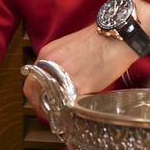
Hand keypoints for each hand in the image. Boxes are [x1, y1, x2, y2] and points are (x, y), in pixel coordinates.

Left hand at [26, 0, 149, 112]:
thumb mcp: (68, 47)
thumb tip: (56, 82)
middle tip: (51, 114)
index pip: (31, 82)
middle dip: (41, 107)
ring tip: (64, 114)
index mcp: (46, 55)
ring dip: (56, 111)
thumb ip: (57, 65)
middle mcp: (50, 66)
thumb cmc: (98, 39)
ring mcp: (64, 77)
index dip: (35, 96)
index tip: (42, 103)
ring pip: (52, 102)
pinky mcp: (81, 87)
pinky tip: (78, 110)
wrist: (118, 35)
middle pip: (35, 94)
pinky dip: (73, 110)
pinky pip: (71, 105)